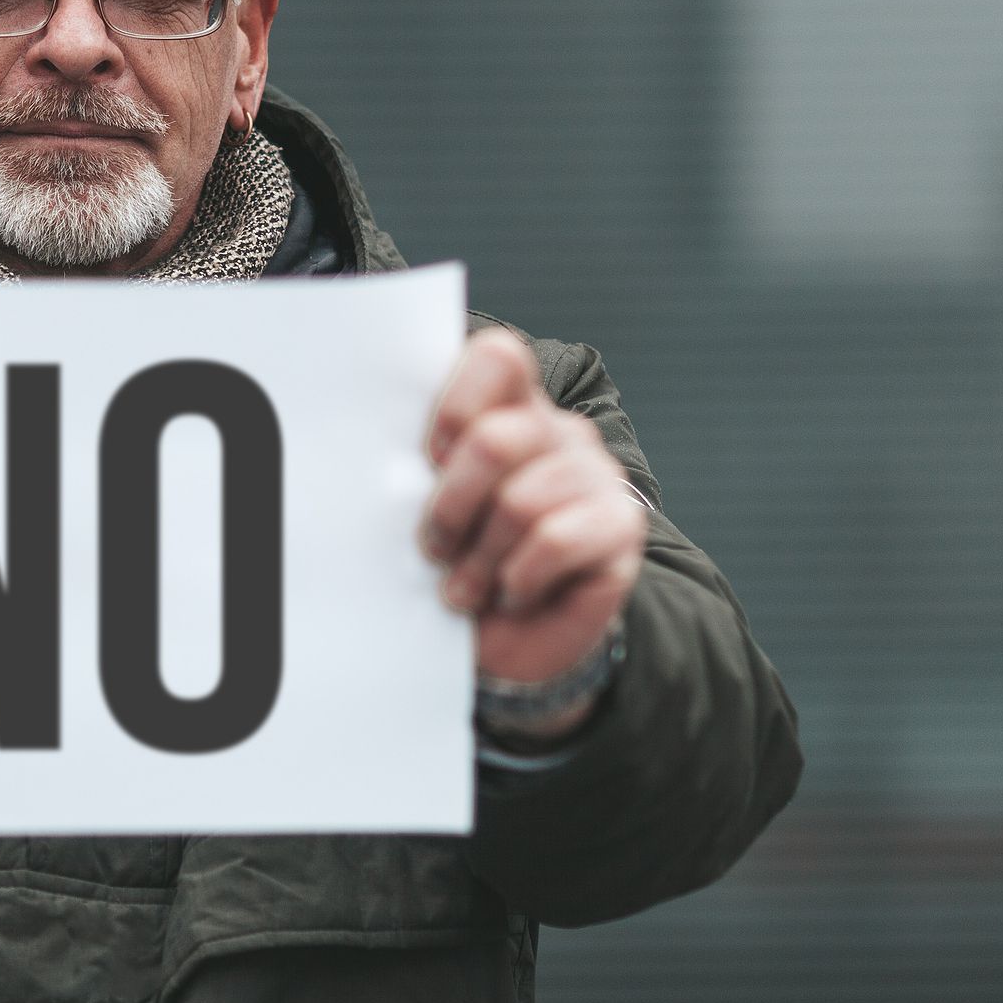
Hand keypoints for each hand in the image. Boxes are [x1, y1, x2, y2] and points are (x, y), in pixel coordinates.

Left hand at [419, 329, 647, 730]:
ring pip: (521, 500)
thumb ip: (418, 472)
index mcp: (509, 410)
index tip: (428, 458)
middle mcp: (557, 433)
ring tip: (464, 588)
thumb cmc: (459, 567)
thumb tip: (380, 463)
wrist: (511, 644)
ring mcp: (596, 474)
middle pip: (496, 439)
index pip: (499, 358)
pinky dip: (519, 577)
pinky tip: (511, 594)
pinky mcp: (621, 524)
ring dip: (480, 558)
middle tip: (433, 548)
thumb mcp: (428, 513)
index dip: (455, 405)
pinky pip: (555, 539)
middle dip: (450, 506)